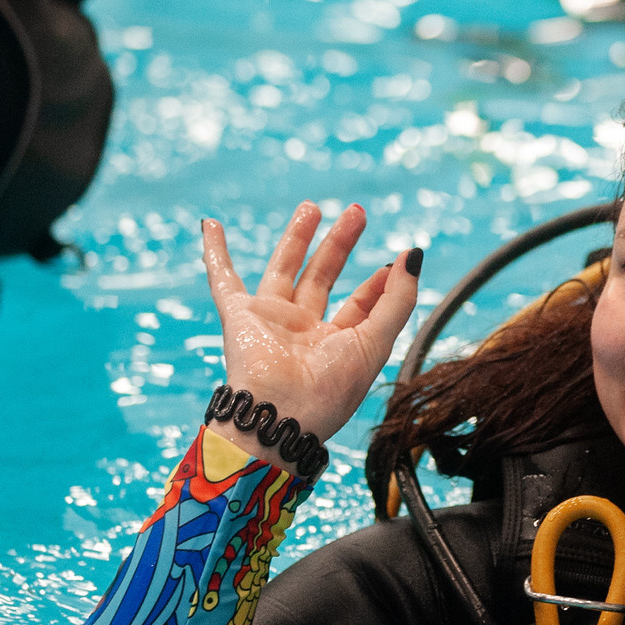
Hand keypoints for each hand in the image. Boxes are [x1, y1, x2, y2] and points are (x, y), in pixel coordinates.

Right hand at [199, 201, 422, 465]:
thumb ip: (398, 298)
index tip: (392, 264)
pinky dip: (215, 253)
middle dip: (340, 244)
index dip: (378, 285)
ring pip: (284, 269)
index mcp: (338, 345)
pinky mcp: (239, 318)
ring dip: (296, 237)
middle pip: (323, 277)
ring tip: (312, 207)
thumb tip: (413, 253)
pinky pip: (223, 280)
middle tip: (357, 212)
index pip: (359, 305)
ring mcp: (271, 322)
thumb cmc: (330, 391)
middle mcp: (304, 332)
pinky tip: (211, 225)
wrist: (279, 418)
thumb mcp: (376, 341)